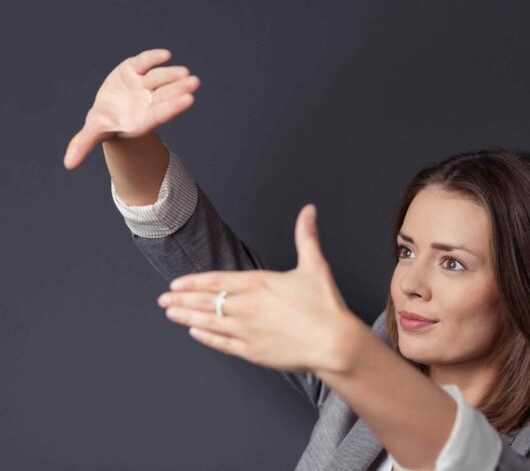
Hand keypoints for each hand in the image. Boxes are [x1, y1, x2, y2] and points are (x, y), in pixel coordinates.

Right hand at [63, 48, 199, 168]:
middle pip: (166, 95)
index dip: (174, 106)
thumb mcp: (95, 132)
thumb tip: (68, 165)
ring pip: (160, 79)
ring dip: (171, 75)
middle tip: (194, 83)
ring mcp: (142, 85)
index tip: (189, 100)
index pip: (161, 113)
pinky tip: (166, 55)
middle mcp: (146, 101)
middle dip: (179, 89)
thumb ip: (84, 145)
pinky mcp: (135, 70)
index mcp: (142, 119)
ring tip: (186, 73)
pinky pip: (147, 63)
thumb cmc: (107, 124)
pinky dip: (155, 58)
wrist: (112, 110)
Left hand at [157, 204, 358, 372]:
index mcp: (258, 284)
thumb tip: (309, 210)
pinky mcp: (252, 352)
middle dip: (182, 300)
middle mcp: (247, 307)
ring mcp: (247, 331)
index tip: (176, 284)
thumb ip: (306, 236)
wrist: (334, 343)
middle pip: (206, 301)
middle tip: (163, 300)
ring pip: (209, 322)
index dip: (193, 283)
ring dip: (187, 317)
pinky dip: (206, 337)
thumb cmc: (325, 305)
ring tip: (170, 314)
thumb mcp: (315, 265)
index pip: (216, 281)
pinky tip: (194, 333)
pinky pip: (222, 343)